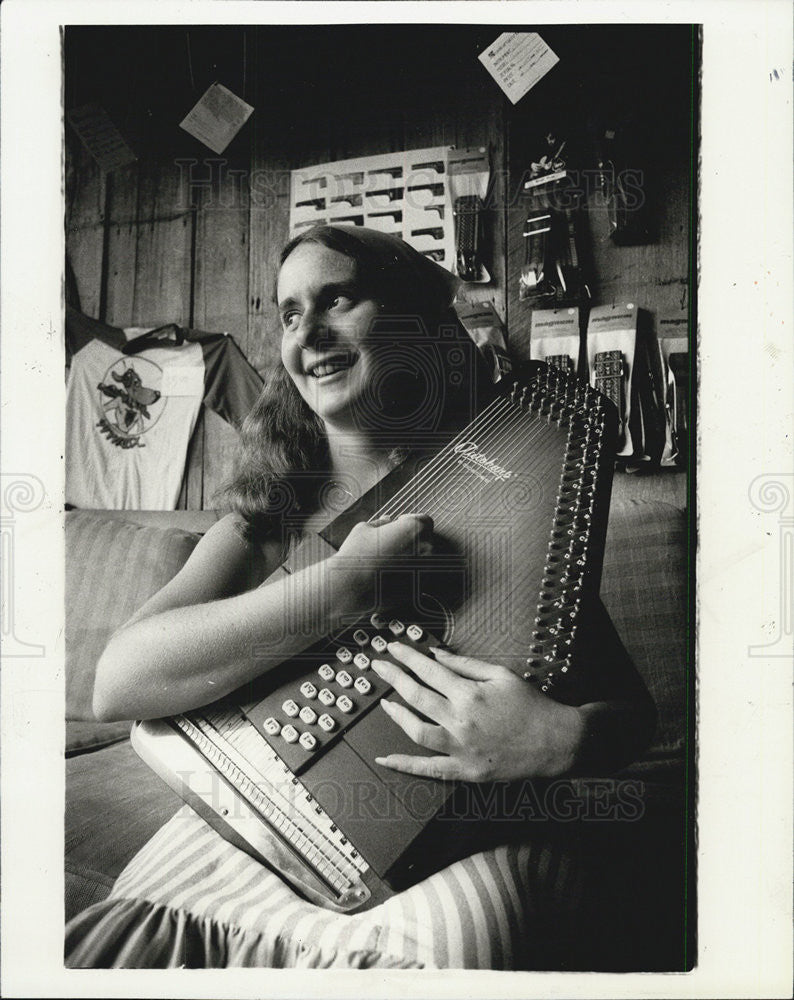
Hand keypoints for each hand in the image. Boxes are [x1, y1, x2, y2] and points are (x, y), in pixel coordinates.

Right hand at [334, 513, 434, 610]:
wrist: (350, 586)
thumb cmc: (356, 554)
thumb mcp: (365, 528)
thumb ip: (381, 523)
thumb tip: (387, 520)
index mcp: (415, 529)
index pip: (424, 520)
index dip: (410, 521)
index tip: (399, 525)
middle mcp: (425, 548)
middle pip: (424, 540)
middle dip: (410, 541)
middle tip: (391, 545)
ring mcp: (424, 570)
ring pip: (422, 560)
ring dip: (409, 559)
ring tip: (387, 562)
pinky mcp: (419, 588)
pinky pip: (416, 578)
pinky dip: (407, 576)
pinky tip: (389, 576)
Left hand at [371, 642, 583, 781]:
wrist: (556, 741)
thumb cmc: (531, 705)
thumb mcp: (501, 674)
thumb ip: (465, 665)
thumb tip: (436, 655)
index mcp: (469, 694)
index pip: (428, 671)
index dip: (406, 657)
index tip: (391, 649)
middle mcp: (461, 721)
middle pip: (416, 696)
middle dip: (393, 678)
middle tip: (378, 666)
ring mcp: (461, 748)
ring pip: (417, 731)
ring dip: (397, 716)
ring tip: (385, 703)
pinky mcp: (465, 771)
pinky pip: (429, 769)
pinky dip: (405, 765)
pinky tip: (386, 758)